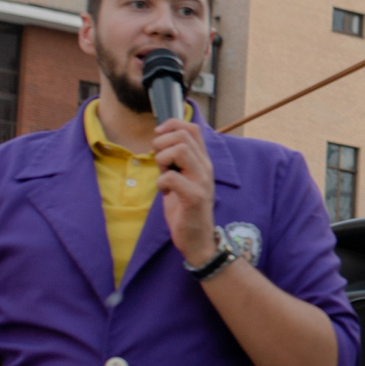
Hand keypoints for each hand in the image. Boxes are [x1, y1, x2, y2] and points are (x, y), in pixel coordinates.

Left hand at [152, 115, 219, 265]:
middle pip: (183, 136)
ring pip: (179, 150)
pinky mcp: (194, 197)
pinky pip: (171, 177)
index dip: (172, 125)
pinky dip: (161, 183)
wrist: (198, 240)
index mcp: (203, 161)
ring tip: (164, 176)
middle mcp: (206, 168)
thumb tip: (159, 139)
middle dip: (162, 144)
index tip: (158, 135)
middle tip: (160, 163)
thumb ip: (176, 160)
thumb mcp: (183, 179)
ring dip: (162, 161)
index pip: (192, 128)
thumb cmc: (186, 209)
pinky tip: (165, 192)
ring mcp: (202, 182)